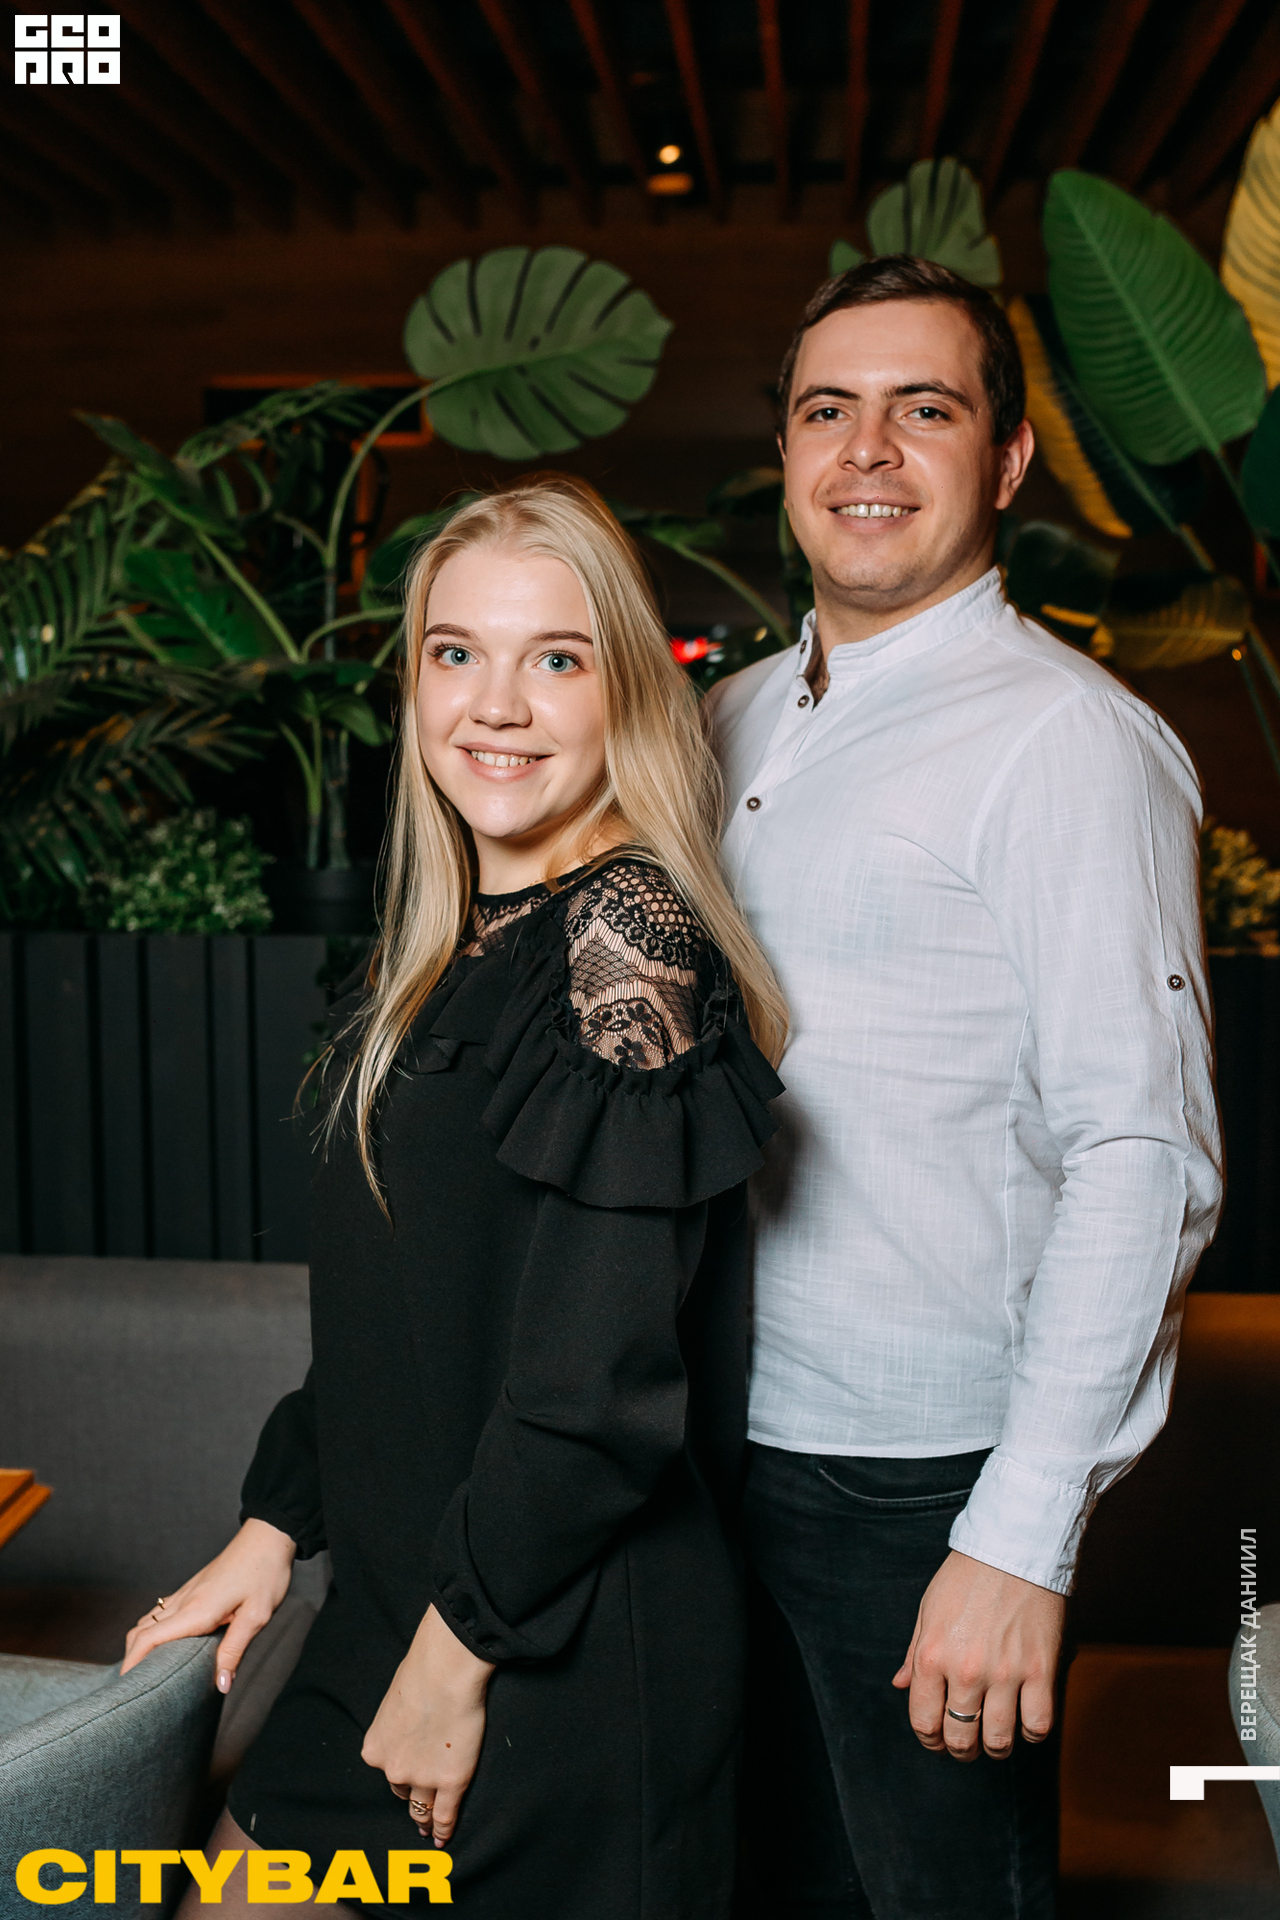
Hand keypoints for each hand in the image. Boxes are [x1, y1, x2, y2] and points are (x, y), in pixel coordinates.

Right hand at [119, 1518, 295, 1692]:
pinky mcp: (192, 1588)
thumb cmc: (266, 1573)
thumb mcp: (257, 1616)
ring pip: (148, 1621)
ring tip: (146, 1672)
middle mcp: (184, 1601)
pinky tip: (164, 1645)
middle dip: (130, 1660)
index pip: (148, 1639)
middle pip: (139, 1632)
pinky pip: (161, 1612)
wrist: (268, 1536)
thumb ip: (234, 1651)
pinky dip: (152, 1631)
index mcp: (196, 1610)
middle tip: (134, 1689)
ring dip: (139, 1645)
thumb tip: (221, 1686)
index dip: (131, 1665)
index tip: (125, 1689)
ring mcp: (186, 1592)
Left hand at [362, 1604, 494, 1847]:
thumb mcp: (395, 1700)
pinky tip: (443, 1838)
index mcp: (375, 1748)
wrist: (445, 1669)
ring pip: (422, 1807)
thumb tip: (408, 1721)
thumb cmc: (422, 1671)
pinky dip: (444, 1829)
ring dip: (425, 1819)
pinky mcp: (451, 1782)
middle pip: (402, 1790)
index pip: (387, 1769)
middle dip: (410, 1797)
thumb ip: (398, 1722)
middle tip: (417, 1812)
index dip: (400, 1772)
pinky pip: (445, 1814)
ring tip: (429, 1831)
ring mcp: (422, 1778)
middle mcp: (393, 1769)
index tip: (405, 1782)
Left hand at [891, 1549, 1064, 1761]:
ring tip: (996, 1739)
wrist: (1013, 1547)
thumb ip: (914, 1653)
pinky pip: (1039, 1724)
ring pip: (999, 1740)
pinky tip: (1026, 1720)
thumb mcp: (928, 1609)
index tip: (938, 1741)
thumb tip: (901, 1685)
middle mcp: (965, 1670)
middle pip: (960, 1737)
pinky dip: (1033, 1732)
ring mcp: (1005, 1673)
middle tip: (967, 1745)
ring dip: (995, 1748)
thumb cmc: (967, 1575)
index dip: (930, 1740)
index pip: (924, 1721)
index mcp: (931, 1655)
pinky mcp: (1041, 1670)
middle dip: (961, 1749)